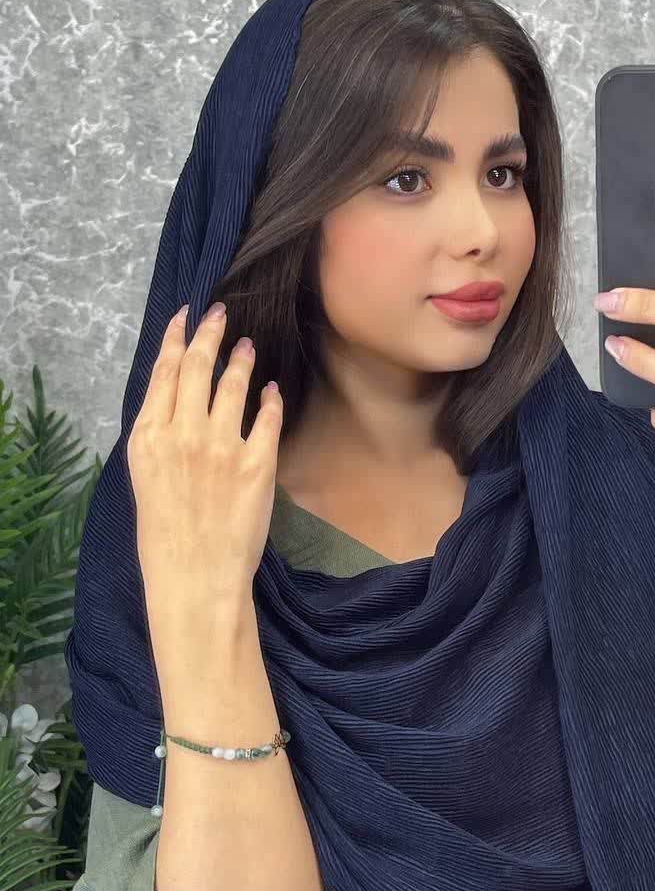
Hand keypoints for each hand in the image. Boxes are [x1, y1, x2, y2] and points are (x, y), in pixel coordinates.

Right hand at [126, 301, 282, 618]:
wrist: (195, 576)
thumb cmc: (164, 537)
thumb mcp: (145, 479)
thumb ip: (159, 438)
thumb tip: (177, 406)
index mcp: (148, 437)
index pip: (164, 372)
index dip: (177, 338)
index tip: (187, 316)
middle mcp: (182, 433)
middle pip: (198, 367)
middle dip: (210, 333)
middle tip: (222, 314)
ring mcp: (221, 445)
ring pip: (233, 385)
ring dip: (241, 360)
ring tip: (248, 346)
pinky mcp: (256, 463)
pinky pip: (267, 418)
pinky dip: (270, 400)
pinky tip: (272, 390)